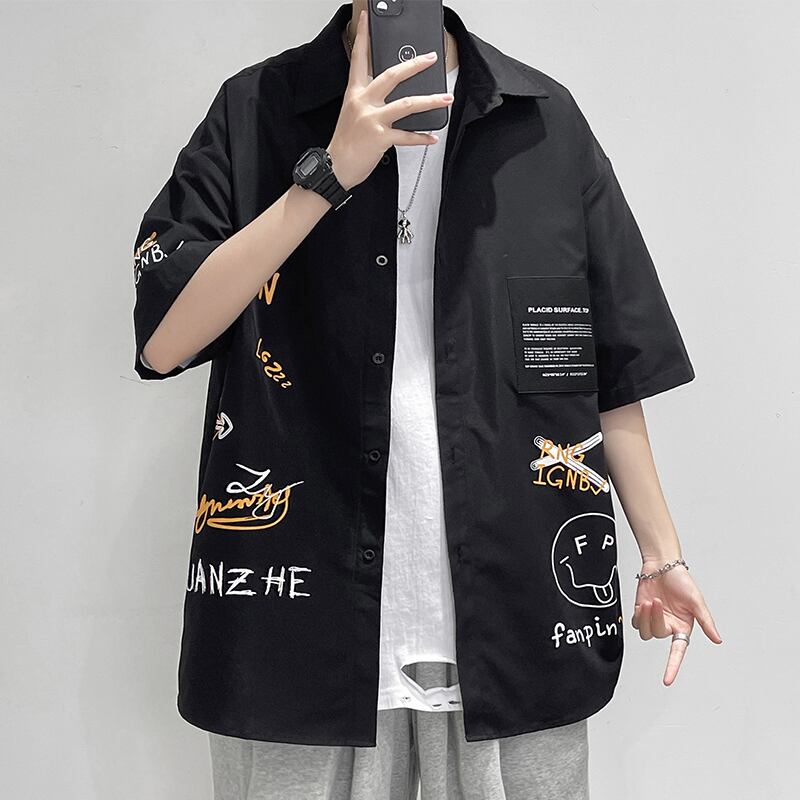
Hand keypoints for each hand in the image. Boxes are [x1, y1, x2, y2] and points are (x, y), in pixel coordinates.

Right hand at [326, 8, 454, 190]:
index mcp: (355, 94)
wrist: (334, 167)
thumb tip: (391, 94)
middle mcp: (363, 102)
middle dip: (414, 65)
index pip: (358, 59)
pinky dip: (421, 137)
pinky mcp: (380, 138)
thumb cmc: (345, 143)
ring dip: (430, 101)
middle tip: (430, 58)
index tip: (367, 19)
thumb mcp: (352, 113)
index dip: (363, 38)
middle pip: (392, 75)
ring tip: (446, 98)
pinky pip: (406, 135)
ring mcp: (372, 119)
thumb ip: (369, 100)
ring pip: (406, 104)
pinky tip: (432, 137)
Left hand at [632, 558, 722, 685]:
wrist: (661, 565)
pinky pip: (636, 623)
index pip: (677, 652)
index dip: (672, 667)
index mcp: (683, 627)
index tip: (667, 681)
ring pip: (645, 632)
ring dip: (646, 616)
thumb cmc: (681, 581)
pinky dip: (639, 614)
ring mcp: (654, 620)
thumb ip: (706, 622)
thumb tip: (718, 640)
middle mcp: (669, 626)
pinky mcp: (641, 612)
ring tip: (651, 600)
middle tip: (657, 600)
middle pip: (657, 635)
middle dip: (655, 618)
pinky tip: (643, 603)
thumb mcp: (697, 601)